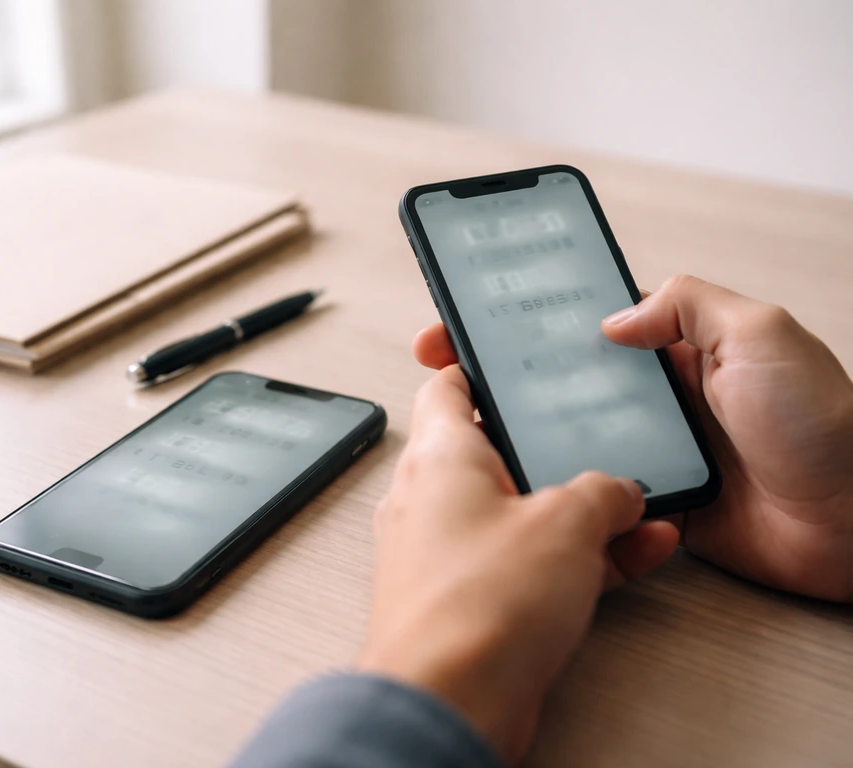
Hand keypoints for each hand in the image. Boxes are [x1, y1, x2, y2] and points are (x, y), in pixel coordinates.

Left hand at [358, 365, 678, 763]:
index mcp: (439, 455)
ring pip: (521, 512)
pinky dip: (572, 558)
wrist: (448, 703)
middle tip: (598, 439)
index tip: (509, 355)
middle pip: (496, 451)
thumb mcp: (566, 523)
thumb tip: (620, 493)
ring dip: (578, 511)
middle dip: (555, 450)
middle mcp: (433, 498)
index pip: (447, 385)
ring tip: (635, 508)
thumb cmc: (477, 606)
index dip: (478, 364)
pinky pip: (527, 563)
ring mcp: (448, 552)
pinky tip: (630, 557)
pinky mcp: (469, 600)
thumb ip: (602, 492)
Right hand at [412, 275, 852, 601]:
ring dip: (520, 428)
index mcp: (676, 346)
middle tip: (444, 366)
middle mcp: (654, 396)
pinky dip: (556, 484)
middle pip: (559, 377)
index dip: (526, 315)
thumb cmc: (824, 425)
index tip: (471, 311)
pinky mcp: (649, 502)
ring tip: (465, 422)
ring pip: (566, 433)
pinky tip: (519, 477)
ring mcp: (648, 450)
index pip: (583, 319)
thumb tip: (614, 315)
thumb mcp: (760, 333)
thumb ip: (686, 305)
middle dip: (498, 369)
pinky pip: (591, 489)